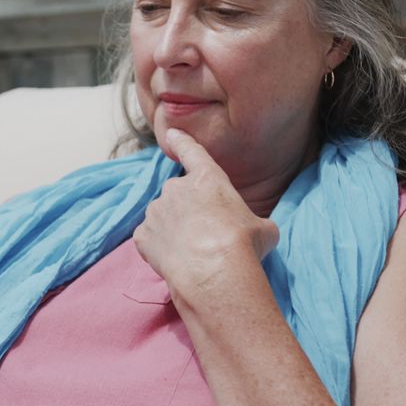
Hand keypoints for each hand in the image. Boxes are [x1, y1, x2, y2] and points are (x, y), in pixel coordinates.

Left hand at [133, 129, 278, 302]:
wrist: (214, 271)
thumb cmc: (243, 245)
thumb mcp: (263, 228)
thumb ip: (253, 222)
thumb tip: (257, 230)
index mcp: (207, 179)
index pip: (192, 152)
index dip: (182, 142)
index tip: (172, 133)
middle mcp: (176, 188)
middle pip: (180, 195)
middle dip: (189, 211)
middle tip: (206, 236)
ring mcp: (156, 211)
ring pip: (163, 217)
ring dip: (173, 229)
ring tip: (192, 253)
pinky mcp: (142, 235)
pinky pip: (150, 239)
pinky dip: (159, 248)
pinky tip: (175, 261)